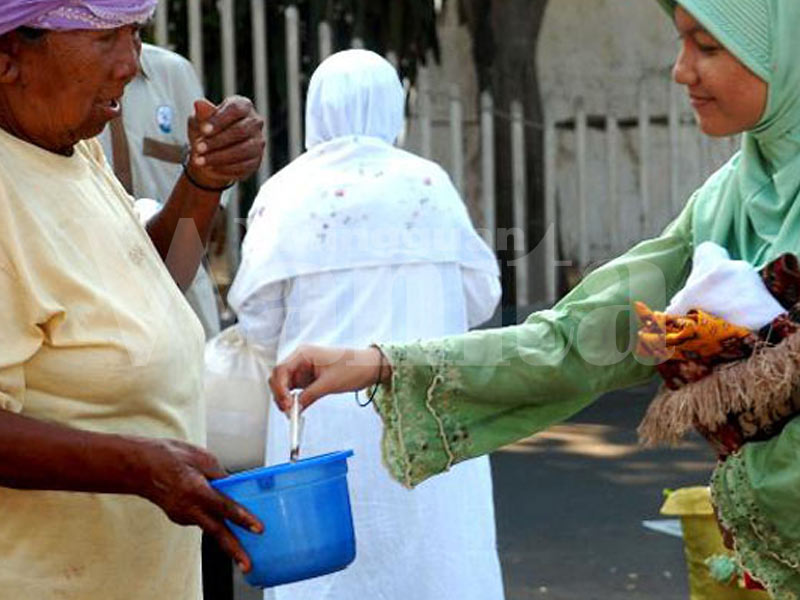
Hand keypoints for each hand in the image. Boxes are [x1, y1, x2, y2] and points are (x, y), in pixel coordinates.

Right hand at [133, 437, 262, 571]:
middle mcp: (188, 507)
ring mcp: (181, 515)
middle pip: (216, 531)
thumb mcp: (200, 457)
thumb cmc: (168, 457)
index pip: (224, 507)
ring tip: (240, 545)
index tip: (258, 528)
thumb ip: (219, 474)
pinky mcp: (179, 518)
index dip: (242, 518)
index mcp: (195, 489)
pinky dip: (211, 517)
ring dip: (225, 534)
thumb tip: (233, 484)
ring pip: (210, 526)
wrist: (139, 467)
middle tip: (247, 565)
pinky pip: (201, 519)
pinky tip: (213, 509)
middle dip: (234, 549)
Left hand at [186, 97, 265, 189]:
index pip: (235, 109)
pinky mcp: (256, 161)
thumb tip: (199, 103)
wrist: (210, 152)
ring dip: (220, 157)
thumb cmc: (206, 131)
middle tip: (199, 148)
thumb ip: (202, 114)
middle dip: (218, 140)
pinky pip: (244, 166)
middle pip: (241, 130)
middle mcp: (255, 122)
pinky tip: (210, 167)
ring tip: (200, 161)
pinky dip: (225, 168)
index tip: (203, 130)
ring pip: (243, 150)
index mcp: (243, 106)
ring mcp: (258, 142)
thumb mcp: (199, 120)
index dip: (220, 120)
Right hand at [269, 345, 391, 410]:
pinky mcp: (309, 378)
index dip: (280, 388)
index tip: (286, 404)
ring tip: (293, 413)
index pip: (281, 370)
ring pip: (285, 384)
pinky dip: (294, 399)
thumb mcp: (330, 384)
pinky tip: (297, 409)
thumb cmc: (353, 368)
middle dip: (280, 394)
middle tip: (288, 411)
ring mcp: (304, 369)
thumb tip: (294, 409)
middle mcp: (300, 359)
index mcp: (303, 353)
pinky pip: (295, 389)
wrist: (369, 367)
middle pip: (279, 377)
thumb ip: (309, 396)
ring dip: (285, 398)